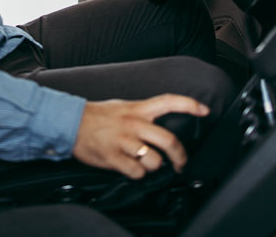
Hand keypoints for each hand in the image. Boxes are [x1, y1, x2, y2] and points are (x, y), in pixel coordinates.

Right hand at [72, 94, 209, 178]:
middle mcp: (133, 123)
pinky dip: (137, 174)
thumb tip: (161, 120)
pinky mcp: (114, 157)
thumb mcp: (122, 107)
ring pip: (154, 161)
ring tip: (145, 164)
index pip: (168, 101)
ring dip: (154, 166)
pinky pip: (136, 172)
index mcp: (137, 108)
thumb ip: (142, 113)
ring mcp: (124, 141)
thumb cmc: (97, 116)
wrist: (70, 123)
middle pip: (168, 140)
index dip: (190, 104)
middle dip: (180, 156)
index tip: (205, 110)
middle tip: (181, 163)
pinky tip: (130, 168)